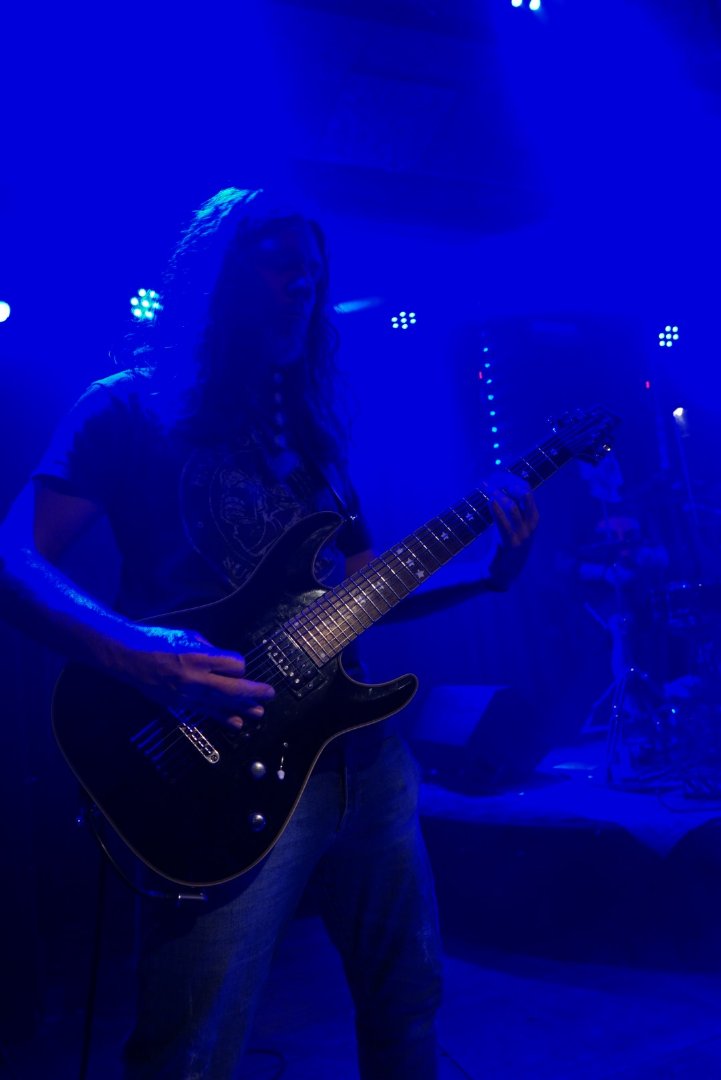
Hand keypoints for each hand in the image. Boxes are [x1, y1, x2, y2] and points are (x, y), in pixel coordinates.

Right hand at [114, 625, 274, 729]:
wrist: (128, 658)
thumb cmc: (157, 640)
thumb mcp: (187, 635)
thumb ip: (209, 649)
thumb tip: (225, 660)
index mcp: (197, 657)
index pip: (233, 665)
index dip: (239, 665)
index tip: (238, 664)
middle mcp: (194, 678)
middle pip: (232, 689)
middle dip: (253, 692)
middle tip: (269, 694)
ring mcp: (186, 694)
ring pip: (221, 704)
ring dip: (242, 709)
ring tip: (259, 713)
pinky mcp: (179, 704)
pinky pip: (205, 713)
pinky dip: (222, 718)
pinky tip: (237, 723)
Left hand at [484, 479, 539, 590]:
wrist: (501, 575)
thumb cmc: (506, 547)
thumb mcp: (515, 527)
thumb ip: (513, 510)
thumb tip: (499, 486)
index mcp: (534, 519)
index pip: (528, 492)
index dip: (514, 481)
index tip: (497, 476)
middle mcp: (531, 526)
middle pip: (524, 496)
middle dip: (508, 484)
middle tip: (491, 479)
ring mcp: (522, 536)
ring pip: (513, 508)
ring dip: (498, 495)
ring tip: (486, 487)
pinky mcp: (510, 545)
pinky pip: (504, 525)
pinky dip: (497, 511)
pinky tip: (490, 501)